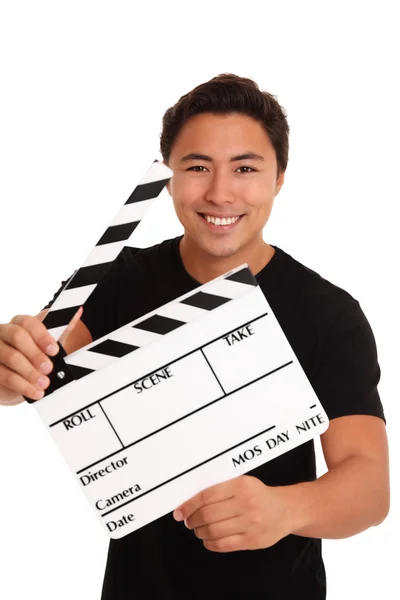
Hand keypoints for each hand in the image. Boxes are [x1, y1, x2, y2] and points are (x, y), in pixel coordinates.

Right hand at [0, 307, 81, 404]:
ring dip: (30, 372)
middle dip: (35, 353)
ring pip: (10, 357)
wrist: (17, 380)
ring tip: (44, 383)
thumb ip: (62, 327)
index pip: (28, 322)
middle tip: (49, 368)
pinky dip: (22, 385)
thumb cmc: (34, 356)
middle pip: (17, 336)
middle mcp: (2, 333)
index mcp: (18, 323)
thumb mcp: (50, 342)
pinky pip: (4, 375)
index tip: (55, 350)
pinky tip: (35, 391)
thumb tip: (78, 311)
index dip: (42, 335)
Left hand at [173, 475, 294, 552]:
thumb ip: (220, 489)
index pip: (207, 496)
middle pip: (208, 515)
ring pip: (214, 531)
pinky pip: (223, 545)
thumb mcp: (242, 483)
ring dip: (200, 531)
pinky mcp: (252, 540)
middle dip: (192, 520)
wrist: (285, 510)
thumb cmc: (259, 495)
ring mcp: (250, 524)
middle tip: (188, 521)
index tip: (179, 511)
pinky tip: (208, 539)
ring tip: (198, 529)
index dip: (190, 505)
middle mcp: (246, 504)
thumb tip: (191, 501)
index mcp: (241, 485)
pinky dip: (210, 543)